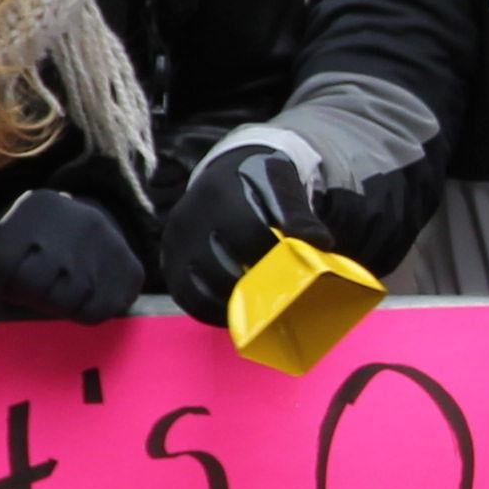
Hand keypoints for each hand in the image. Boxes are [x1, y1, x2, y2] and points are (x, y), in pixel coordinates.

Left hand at [0, 188, 144, 329]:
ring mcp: (106, 245)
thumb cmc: (26, 237)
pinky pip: (95, 313)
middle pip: (31, 286)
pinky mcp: (129, 270)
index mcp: (30, 210)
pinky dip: (80, 313)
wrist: (92, 217)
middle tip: (25, 292)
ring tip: (53, 289)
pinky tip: (79, 296)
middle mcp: (72, 222)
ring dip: (51, 306)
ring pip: (63, 302)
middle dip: (21, 298)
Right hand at [159, 141, 320, 324]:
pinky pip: (189, 298)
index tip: (297, 267)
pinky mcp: (169, 265)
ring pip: (202, 289)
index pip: (248, 233)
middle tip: (283, 294)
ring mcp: (175, 244)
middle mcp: (189, 219)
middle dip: (258, 284)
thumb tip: (319, 243)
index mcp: (221, 194)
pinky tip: (241, 311)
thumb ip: (298, 214)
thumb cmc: (259, 186)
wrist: (222, 176)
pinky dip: (215, 311)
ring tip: (264, 305)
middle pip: (223, 266)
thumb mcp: (282, 187)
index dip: (276, 255)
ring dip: (236, 303)